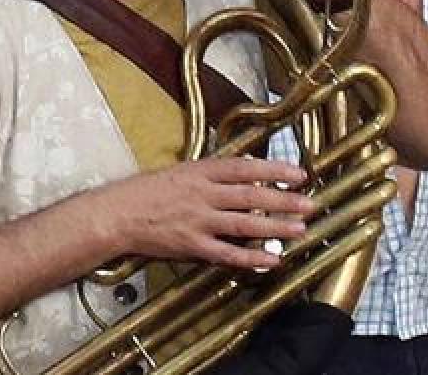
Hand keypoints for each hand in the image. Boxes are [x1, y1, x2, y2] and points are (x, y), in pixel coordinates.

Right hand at [102, 156, 314, 270]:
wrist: (117, 214)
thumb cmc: (147, 191)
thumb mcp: (181, 172)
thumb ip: (212, 175)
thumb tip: (245, 175)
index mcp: (200, 172)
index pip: (245, 167)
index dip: (274, 169)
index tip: (299, 173)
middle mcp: (203, 194)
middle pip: (251, 196)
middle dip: (284, 200)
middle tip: (310, 204)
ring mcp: (198, 221)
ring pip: (244, 224)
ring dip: (275, 227)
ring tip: (300, 230)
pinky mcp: (192, 245)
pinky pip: (227, 253)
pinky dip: (251, 258)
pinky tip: (271, 260)